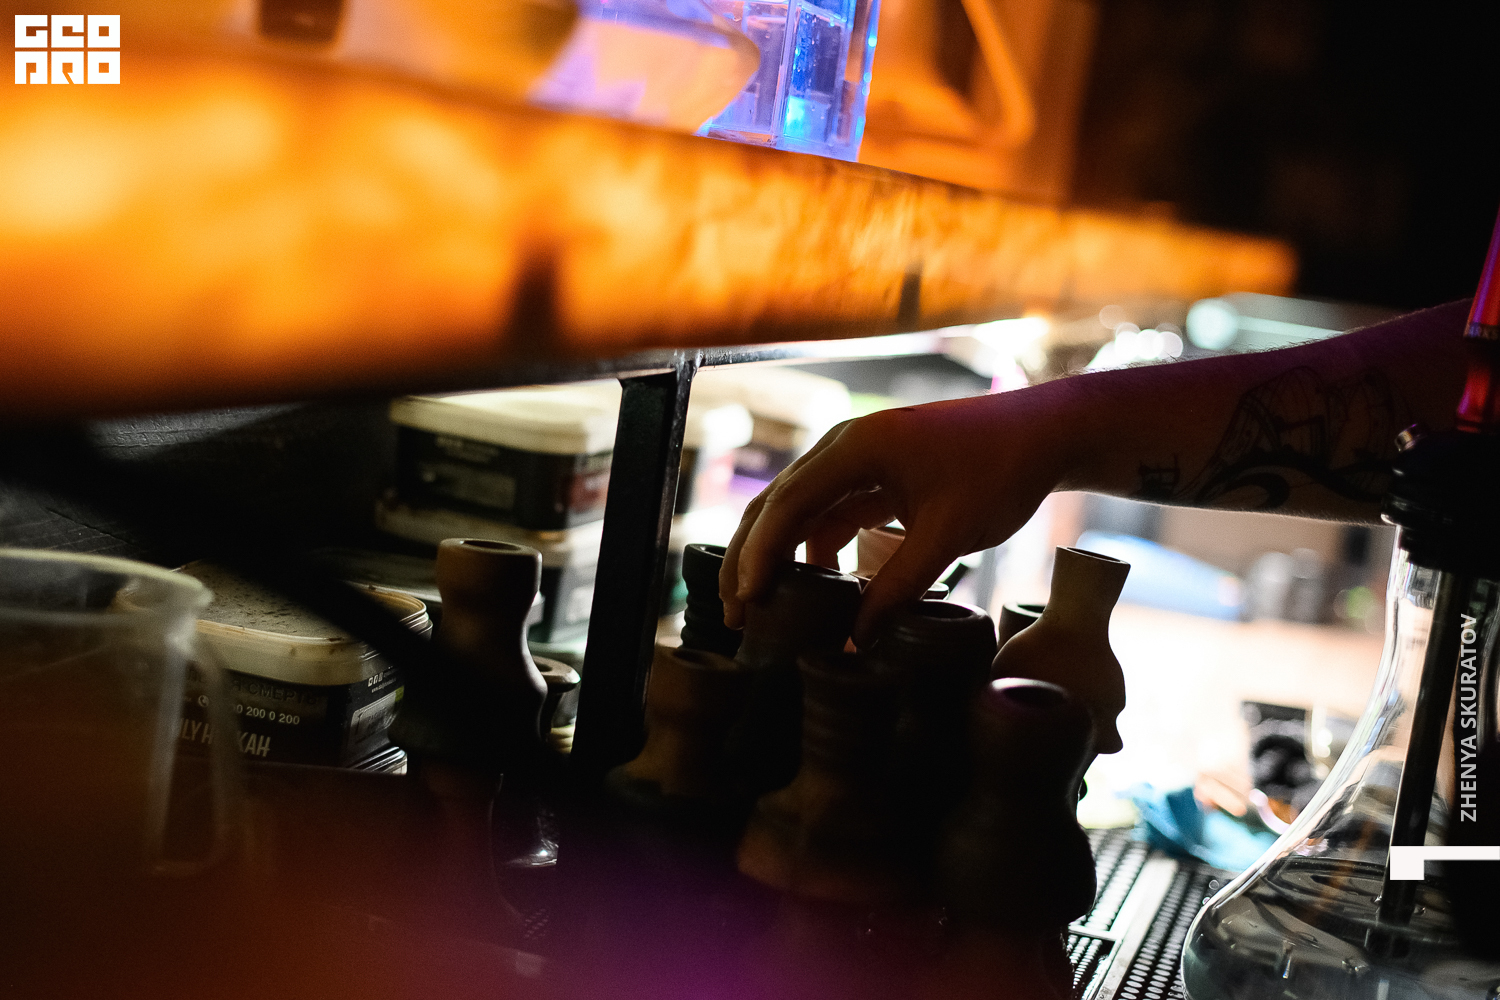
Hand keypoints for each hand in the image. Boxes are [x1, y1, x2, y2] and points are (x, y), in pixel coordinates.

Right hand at [719, 385, 1083, 644]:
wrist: (1044, 435)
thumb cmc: (1001, 471)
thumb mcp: (950, 534)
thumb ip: (901, 585)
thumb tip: (857, 639)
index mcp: (857, 447)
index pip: (789, 503)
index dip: (760, 552)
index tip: (746, 598)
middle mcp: (846, 447)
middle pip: (779, 504)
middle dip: (750, 557)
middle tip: (733, 612)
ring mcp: (860, 460)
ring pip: (801, 511)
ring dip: (779, 556)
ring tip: (761, 608)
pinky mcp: (877, 477)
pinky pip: (831, 513)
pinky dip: (816, 549)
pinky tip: (817, 589)